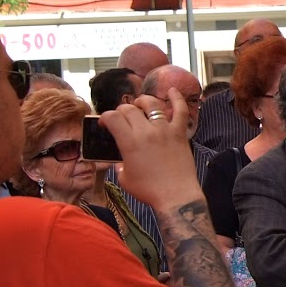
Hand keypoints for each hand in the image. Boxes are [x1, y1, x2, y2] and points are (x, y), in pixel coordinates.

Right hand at [100, 89, 201, 212]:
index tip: (105, 124)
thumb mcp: (124, 178)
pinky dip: (176, 98)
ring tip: (140, 104)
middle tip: (122, 119)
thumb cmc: (149, 190)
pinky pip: (180, 111)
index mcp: (129, 141)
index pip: (112, 117)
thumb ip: (119, 164)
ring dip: (142, 101)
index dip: (105, 118)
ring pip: (152, 104)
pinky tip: (171, 90)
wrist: (176, 196)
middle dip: (121, 111)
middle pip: (129, 109)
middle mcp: (146, 132)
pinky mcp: (180, 134)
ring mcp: (165, 130)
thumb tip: (120, 160)